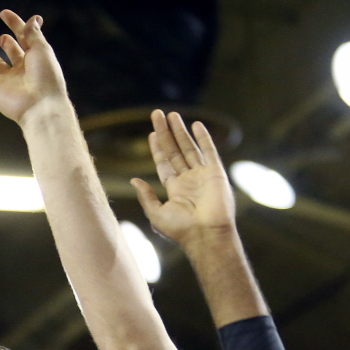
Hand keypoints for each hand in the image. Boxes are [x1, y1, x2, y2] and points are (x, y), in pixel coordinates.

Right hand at [0, 9, 68, 124]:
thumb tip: (34, 18)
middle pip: (13, 52)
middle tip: (3, 38)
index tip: (4, 13)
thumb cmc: (44, 76)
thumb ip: (34, 33)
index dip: (15, 23)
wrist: (38, 106)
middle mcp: (22, 68)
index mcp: (35, 58)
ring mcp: (7, 79)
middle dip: (8, 43)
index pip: (24, 36)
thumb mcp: (41, 49)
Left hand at [131, 111, 235, 244]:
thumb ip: (145, 196)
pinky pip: (209, 151)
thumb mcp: (156, 214)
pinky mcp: (216, 173)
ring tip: (172, 114)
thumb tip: (133, 180)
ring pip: (189, 147)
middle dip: (166, 133)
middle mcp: (189, 180)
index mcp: (175, 189)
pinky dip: (203, 138)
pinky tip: (196, 124)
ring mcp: (202, 176)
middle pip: (175, 151)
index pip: (164, 163)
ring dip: (180, 131)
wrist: (206, 235)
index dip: (158, 147)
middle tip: (157, 114)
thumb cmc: (181, 230)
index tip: (151, 133)